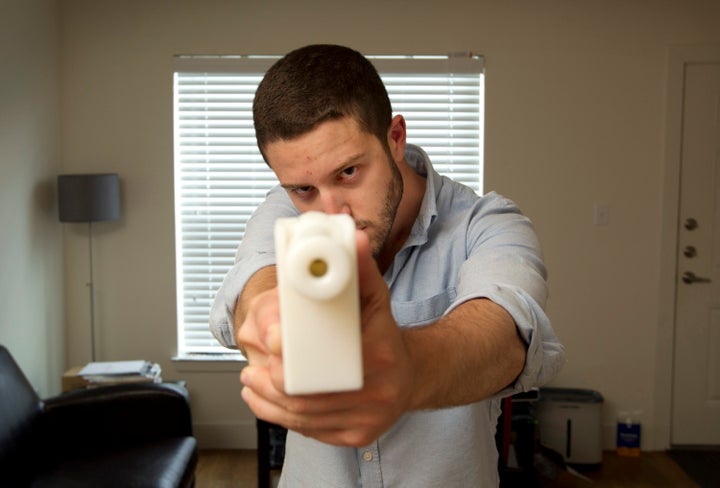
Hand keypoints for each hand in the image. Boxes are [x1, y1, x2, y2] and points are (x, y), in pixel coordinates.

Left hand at [237, 230, 415, 446]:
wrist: (411, 375)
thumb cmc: (384, 334)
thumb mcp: (374, 298)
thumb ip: (360, 269)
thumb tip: (351, 237)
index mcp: (380, 356)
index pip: (322, 365)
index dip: (287, 360)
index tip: (267, 347)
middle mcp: (377, 393)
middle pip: (307, 396)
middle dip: (271, 383)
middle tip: (251, 369)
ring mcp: (368, 419)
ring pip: (304, 418)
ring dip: (269, 401)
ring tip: (252, 383)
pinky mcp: (358, 437)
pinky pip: (311, 432)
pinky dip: (282, 418)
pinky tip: (266, 403)